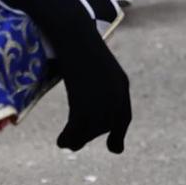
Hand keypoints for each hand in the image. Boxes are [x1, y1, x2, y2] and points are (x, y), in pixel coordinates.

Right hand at [54, 38, 132, 153]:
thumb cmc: (81, 45)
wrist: (74, 35)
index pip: (124, 116)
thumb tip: (92, 109)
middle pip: (106, 126)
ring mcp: (101, 101)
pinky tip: (61, 141)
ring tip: (65, 142)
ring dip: (78, 139)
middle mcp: (116, 95)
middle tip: (75, 142)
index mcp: (122, 85)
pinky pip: (77, 129)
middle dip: (90, 135)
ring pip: (92, 130)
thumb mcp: (96, 67)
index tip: (115, 149)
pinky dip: (68, 138)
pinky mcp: (83, 104)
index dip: (118, 134)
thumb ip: (100, 87)